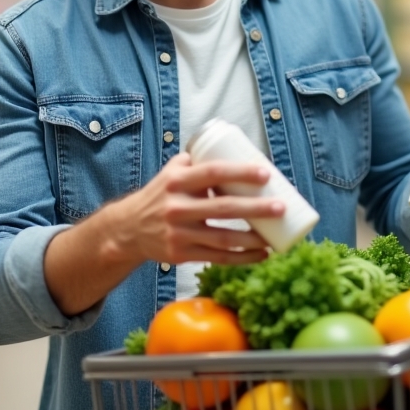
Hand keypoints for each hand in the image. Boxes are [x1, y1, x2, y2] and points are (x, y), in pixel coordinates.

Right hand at [101, 153, 281, 265]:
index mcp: (176, 181)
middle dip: (255, 208)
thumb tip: (233, 151)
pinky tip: (261, 254)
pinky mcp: (181, 255)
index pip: (213, 173)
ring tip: (274, 236)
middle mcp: (176, 207)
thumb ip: (196, 161)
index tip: (265, 174)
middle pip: (223, 208)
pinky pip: (217, 258)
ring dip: (252, 239)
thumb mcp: (170, 173)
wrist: (129, 229)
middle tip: (280, 206)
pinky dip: (242, 258)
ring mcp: (179, 233)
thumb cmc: (159, 196)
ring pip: (223, 238)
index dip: (240, 172)